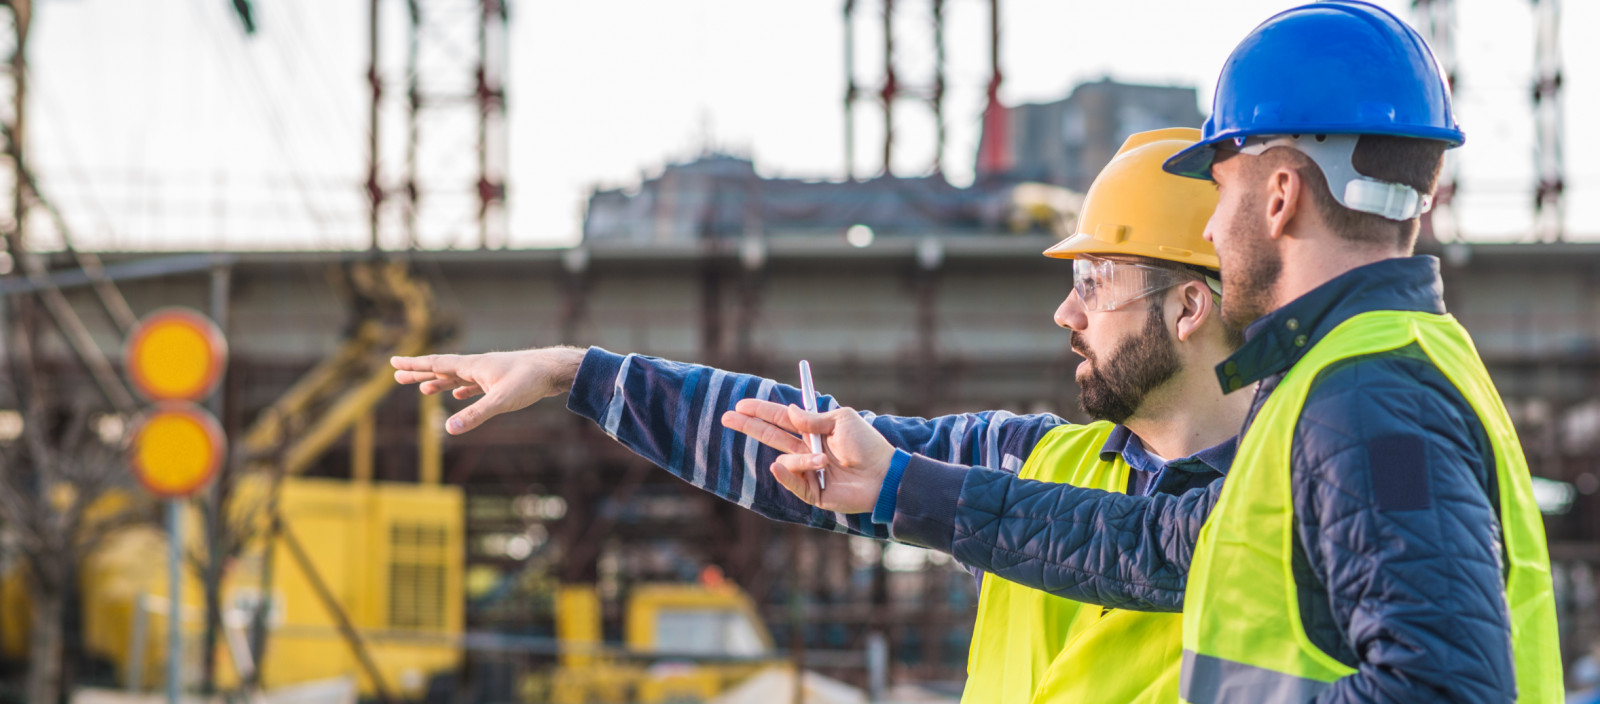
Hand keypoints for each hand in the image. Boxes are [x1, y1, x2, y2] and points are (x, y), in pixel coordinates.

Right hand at [391, 347, 585, 433]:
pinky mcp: (500, 380)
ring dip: (439, 382)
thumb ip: (474, 415)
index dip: (414, 365)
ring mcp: (489, 373)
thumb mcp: (500, 401)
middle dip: (420, 374)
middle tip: (397, 376)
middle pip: (442, 369)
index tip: (393, 363)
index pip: (437, 363)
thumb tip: (448, 429)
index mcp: (473, 366)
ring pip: (457, 377)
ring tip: (423, 389)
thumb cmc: (529, 381)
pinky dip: (462, 389)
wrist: (554, 370)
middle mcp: (478, 366)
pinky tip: (459, 394)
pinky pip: (474, 384)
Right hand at [721, 399, 894, 513]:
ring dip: (801, 458)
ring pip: (785, 460)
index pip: (780, 418)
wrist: (883, 474)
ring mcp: (808, 471)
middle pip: (771, 436)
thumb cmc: (867, 445)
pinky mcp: (812, 491)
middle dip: (749, 426)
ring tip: (824, 460)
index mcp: (813, 430)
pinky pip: (791, 481)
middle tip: (727, 417)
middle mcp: (807, 449)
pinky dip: (788, 474)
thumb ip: (813, 418)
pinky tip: (788, 466)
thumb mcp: (842, 421)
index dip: (761, 411)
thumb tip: (788, 412)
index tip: (741, 404)